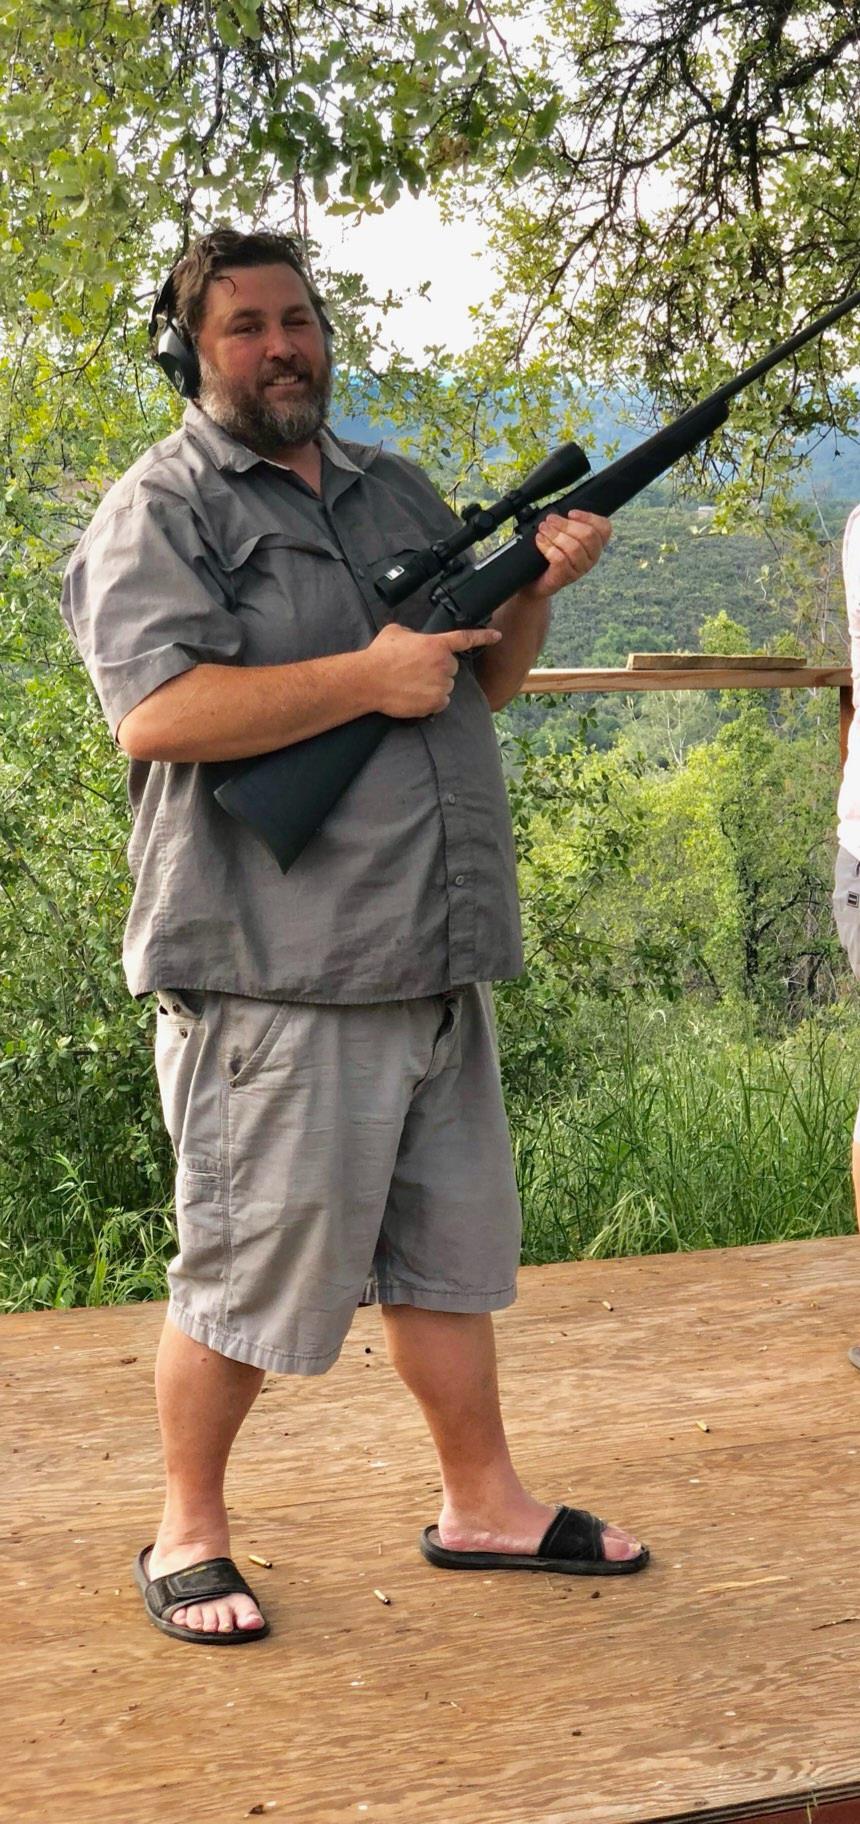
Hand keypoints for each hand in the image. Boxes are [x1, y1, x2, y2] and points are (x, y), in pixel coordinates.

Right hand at [364, 621, 501, 718]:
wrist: (368, 680)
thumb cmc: (379, 656)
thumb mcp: (396, 632)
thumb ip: (413, 633)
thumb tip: (415, 639)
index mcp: (437, 644)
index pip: (466, 638)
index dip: (484, 636)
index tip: (497, 636)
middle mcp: (443, 664)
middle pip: (451, 668)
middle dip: (438, 669)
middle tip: (416, 670)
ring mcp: (441, 684)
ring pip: (446, 686)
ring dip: (434, 685)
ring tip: (411, 684)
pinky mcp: (435, 702)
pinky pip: (440, 702)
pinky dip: (430, 701)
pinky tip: (414, 695)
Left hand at [522, 508, 611, 603]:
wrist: (534, 581)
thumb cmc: (549, 557)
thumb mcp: (562, 537)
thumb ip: (566, 525)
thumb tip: (558, 513)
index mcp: (595, 545)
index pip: (604, 528)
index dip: (589, 517)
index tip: (571, 513)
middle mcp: (591, 558)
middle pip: (588, 536)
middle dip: (566, 524)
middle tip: (550, 520)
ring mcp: (579, 570)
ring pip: (574, 548)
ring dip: (555, 535)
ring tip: (543, 529)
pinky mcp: (565, 578)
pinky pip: (560, 560)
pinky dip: (548, 547)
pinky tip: (540, 540)